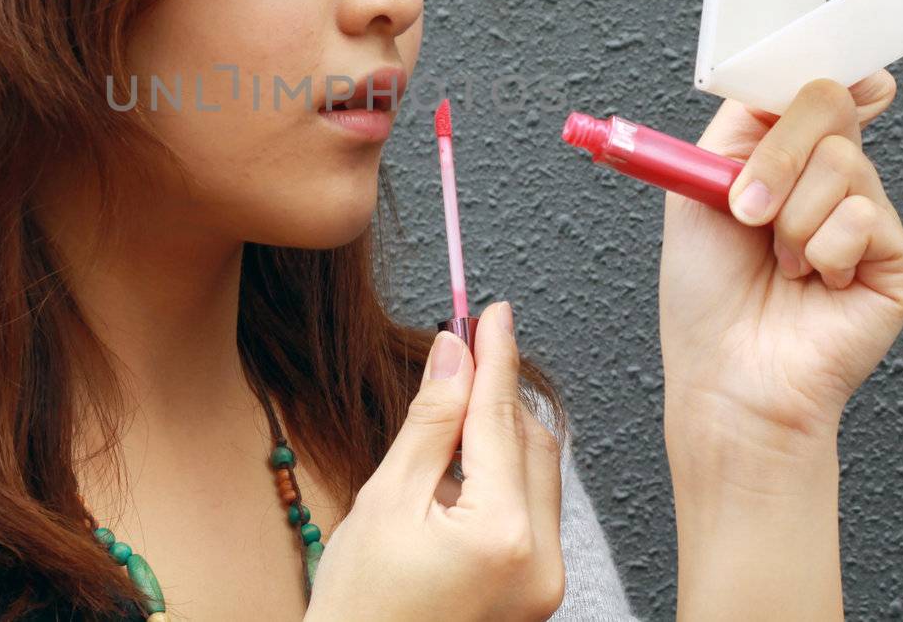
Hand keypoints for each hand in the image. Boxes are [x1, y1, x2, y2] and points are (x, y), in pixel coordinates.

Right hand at [305, 301, 565, 621]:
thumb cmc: (358, 607)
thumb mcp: (385, 500)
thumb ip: (428, 422)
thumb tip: (454, 355)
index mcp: (502, 535)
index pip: (501, 418)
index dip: (495, 356)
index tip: (492, 311)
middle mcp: (542, 562)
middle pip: (531, 443)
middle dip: (497, 396)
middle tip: (461, 353)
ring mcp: (545, 585)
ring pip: (537, 475)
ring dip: (499, 438)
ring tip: (442, 434)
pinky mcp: (537, 595)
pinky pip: (533, 513)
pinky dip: (501, 481)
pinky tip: (456, 481)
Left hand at [659, 72, 902, 448]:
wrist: (726, 374)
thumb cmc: (706, 296)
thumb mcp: (696, 187)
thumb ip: (742, 126)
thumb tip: (790, 82)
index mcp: (786, 162)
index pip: (817, 95)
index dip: (829, 78)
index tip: (843, 74)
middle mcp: (832, 185)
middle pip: (829, 110)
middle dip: (777, 157)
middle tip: (746, 210)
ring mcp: (869, 221)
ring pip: (844, 165)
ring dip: (790, 219)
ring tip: (782, 264)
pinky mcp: (899, 261)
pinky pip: (863, 218)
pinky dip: (822, 252)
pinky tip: (816, 284)